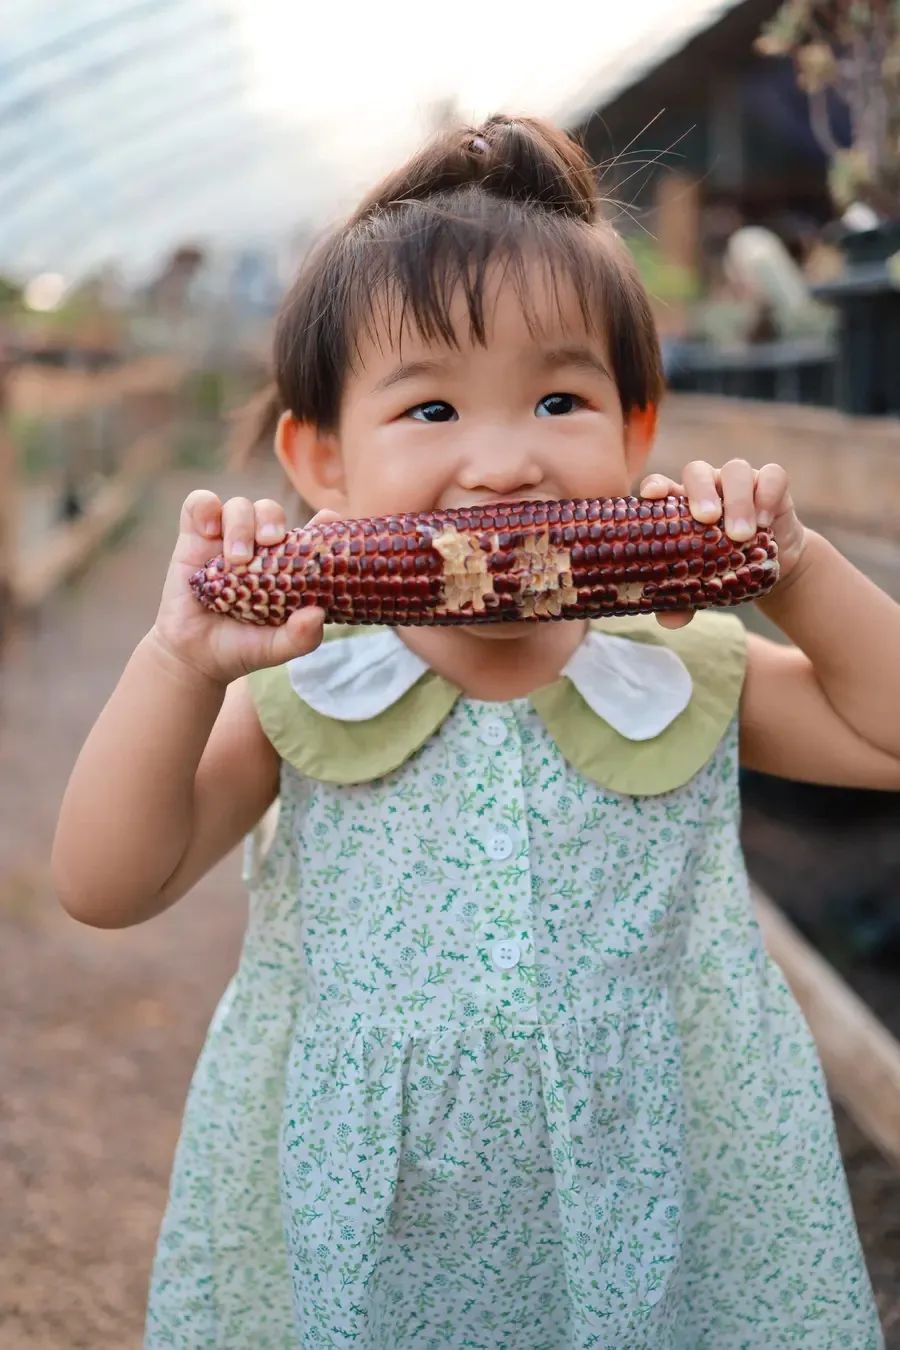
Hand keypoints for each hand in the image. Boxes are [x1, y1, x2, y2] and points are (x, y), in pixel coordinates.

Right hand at [150, 491, 339, 685]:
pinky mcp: (193, 538)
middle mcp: (257, 547)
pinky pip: (199, 504)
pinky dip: (205, 508)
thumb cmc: (242, 647)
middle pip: (269, 511)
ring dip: (240, 525)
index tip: (329, 519)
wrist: (194, 655)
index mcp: (286, 565)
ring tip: (237, 559)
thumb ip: (301, 637)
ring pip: (238, 506)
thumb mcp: (277, 648)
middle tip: (271, 541)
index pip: (308, 533)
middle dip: (272, 519)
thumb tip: (317, 614)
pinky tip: (209, 532)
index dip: (322, 522)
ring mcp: (225, 539)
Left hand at [639, 459, 807, 628]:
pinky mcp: (772, 484)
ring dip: (737, 500)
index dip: (656, 485)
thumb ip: (683, 600)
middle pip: (698, 471)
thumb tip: (669, 621)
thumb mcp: (703, 587)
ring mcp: (739, 482)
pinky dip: (768, 494)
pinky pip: (773, 476)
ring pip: (736, 470)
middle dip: (700, 491)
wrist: (770, 568)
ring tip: (741, 535)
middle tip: (706, 520)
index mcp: (680, 506)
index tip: (652, 495)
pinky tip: (766, 521)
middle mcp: (708, 486)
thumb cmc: (723, 571)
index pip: (662, 485)